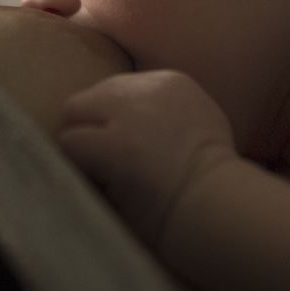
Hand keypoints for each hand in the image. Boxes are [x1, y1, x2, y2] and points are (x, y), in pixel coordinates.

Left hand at [57, 70, 235, 247]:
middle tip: (102, 166)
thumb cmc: (210, 185)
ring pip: (73, 115)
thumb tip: (122, 125)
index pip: (117, 89)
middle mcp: (149, 87)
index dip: (111, 122)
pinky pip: (70, 143)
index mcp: (171, 83)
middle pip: (91, 96)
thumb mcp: (199, 127)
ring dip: (81, 148)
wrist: (219, 208)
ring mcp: (129, 113)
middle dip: (90, 129)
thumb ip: (163, 115)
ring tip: (103, 178)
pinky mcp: (113, 142)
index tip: (122, 152)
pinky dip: (78, 166)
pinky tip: (101, 185)